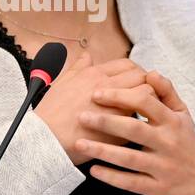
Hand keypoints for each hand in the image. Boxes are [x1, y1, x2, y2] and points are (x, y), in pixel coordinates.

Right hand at [34, 51, 156, 166]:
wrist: (46, 139)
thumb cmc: (51, 113)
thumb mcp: (61, 82)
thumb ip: (77, 67)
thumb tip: (87, 56)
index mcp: (95, 75)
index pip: (128, 65)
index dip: (136, 72)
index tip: (135, 80)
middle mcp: (108, 88)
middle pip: (142, 77)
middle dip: (147, 84)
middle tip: (145, 95)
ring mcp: (116, 108)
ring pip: (148, 97)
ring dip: (149, 102)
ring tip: (143, 110)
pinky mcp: (120, 130)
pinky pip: (141, 120)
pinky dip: (142, 121)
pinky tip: (136, 127)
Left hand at [75, 70, 194, 194]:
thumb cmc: (187, 142)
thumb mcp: (183, 114)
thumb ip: (166, 92)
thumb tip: (150, 72)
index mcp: (172, 121)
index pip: (145, 102)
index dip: (120, 96)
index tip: (97, 93)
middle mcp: (168, 142)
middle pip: (134, 128)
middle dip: (106, 121)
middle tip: (81, 116)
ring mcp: (162, 166)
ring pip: (130, 157)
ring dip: (103, 150)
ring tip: (79, 143)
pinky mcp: (157, 188)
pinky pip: (131, 182)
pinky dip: (112, 177)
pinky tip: (94, 170)